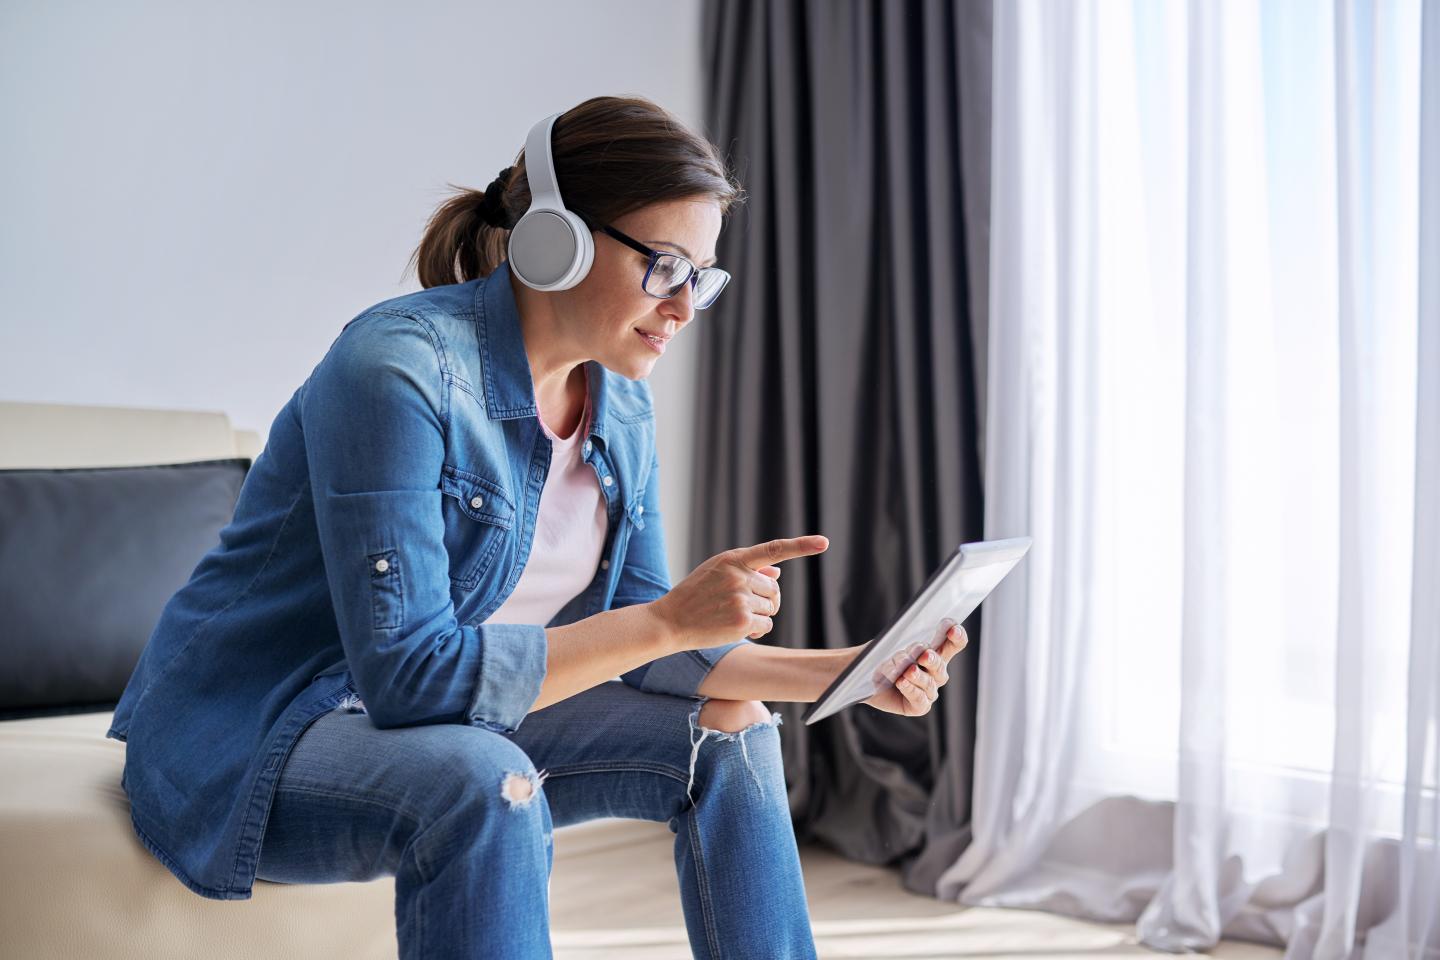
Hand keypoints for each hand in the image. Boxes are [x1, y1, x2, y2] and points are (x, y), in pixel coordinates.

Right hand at [651, 535, 828, 650]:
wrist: (670, 621)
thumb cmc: (695, 596)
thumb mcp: (716, 573)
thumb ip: (747, 570)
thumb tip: (777, 573)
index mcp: (733, 558)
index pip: (774, 549)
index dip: (801, 546)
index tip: (823, 543)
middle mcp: (739, 575)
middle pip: (774, 590)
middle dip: (764, 600)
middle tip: (740, 606)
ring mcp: (741, 598)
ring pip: (772, 608)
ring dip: (758, 616)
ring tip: (731, 616)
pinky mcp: (742, 620)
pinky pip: (767, 625)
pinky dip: (756, 630)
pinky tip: (735, 628)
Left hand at [862, 621, 967, 716]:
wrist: (859, 676)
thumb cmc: (878, 657)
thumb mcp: (891, 645)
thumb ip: (906, 646)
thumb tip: (919, 649)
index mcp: (933, 653)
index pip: (952, 644)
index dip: (957, 637)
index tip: (952, 628)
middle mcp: (933, 672)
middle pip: (942, 666)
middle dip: (934, 660)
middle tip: (925, 655)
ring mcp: (927, 690)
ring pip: (931, 684)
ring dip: (919, 676)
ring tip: (908, 671)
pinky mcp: (918, 706)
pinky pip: (920, 700)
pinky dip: (911, 690)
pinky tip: (902, 683)